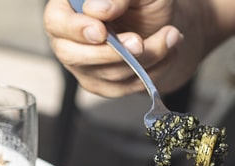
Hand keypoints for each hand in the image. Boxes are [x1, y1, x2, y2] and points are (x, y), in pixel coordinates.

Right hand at [42, 0, 234, 97]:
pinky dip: (152, 71)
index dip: (74, 27)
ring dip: (140, 60)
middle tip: (136, 44)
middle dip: (110, 53)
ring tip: (165, 37)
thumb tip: (98, 7)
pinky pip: (125, 89)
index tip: (102, 28)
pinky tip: (168, 45)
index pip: (56, 21)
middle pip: (73, 56)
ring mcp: (89, 67)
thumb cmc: (154, 1)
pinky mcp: (109, 88)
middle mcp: (75, 40)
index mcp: (72, 10)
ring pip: (104, 75)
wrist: (178, 21)